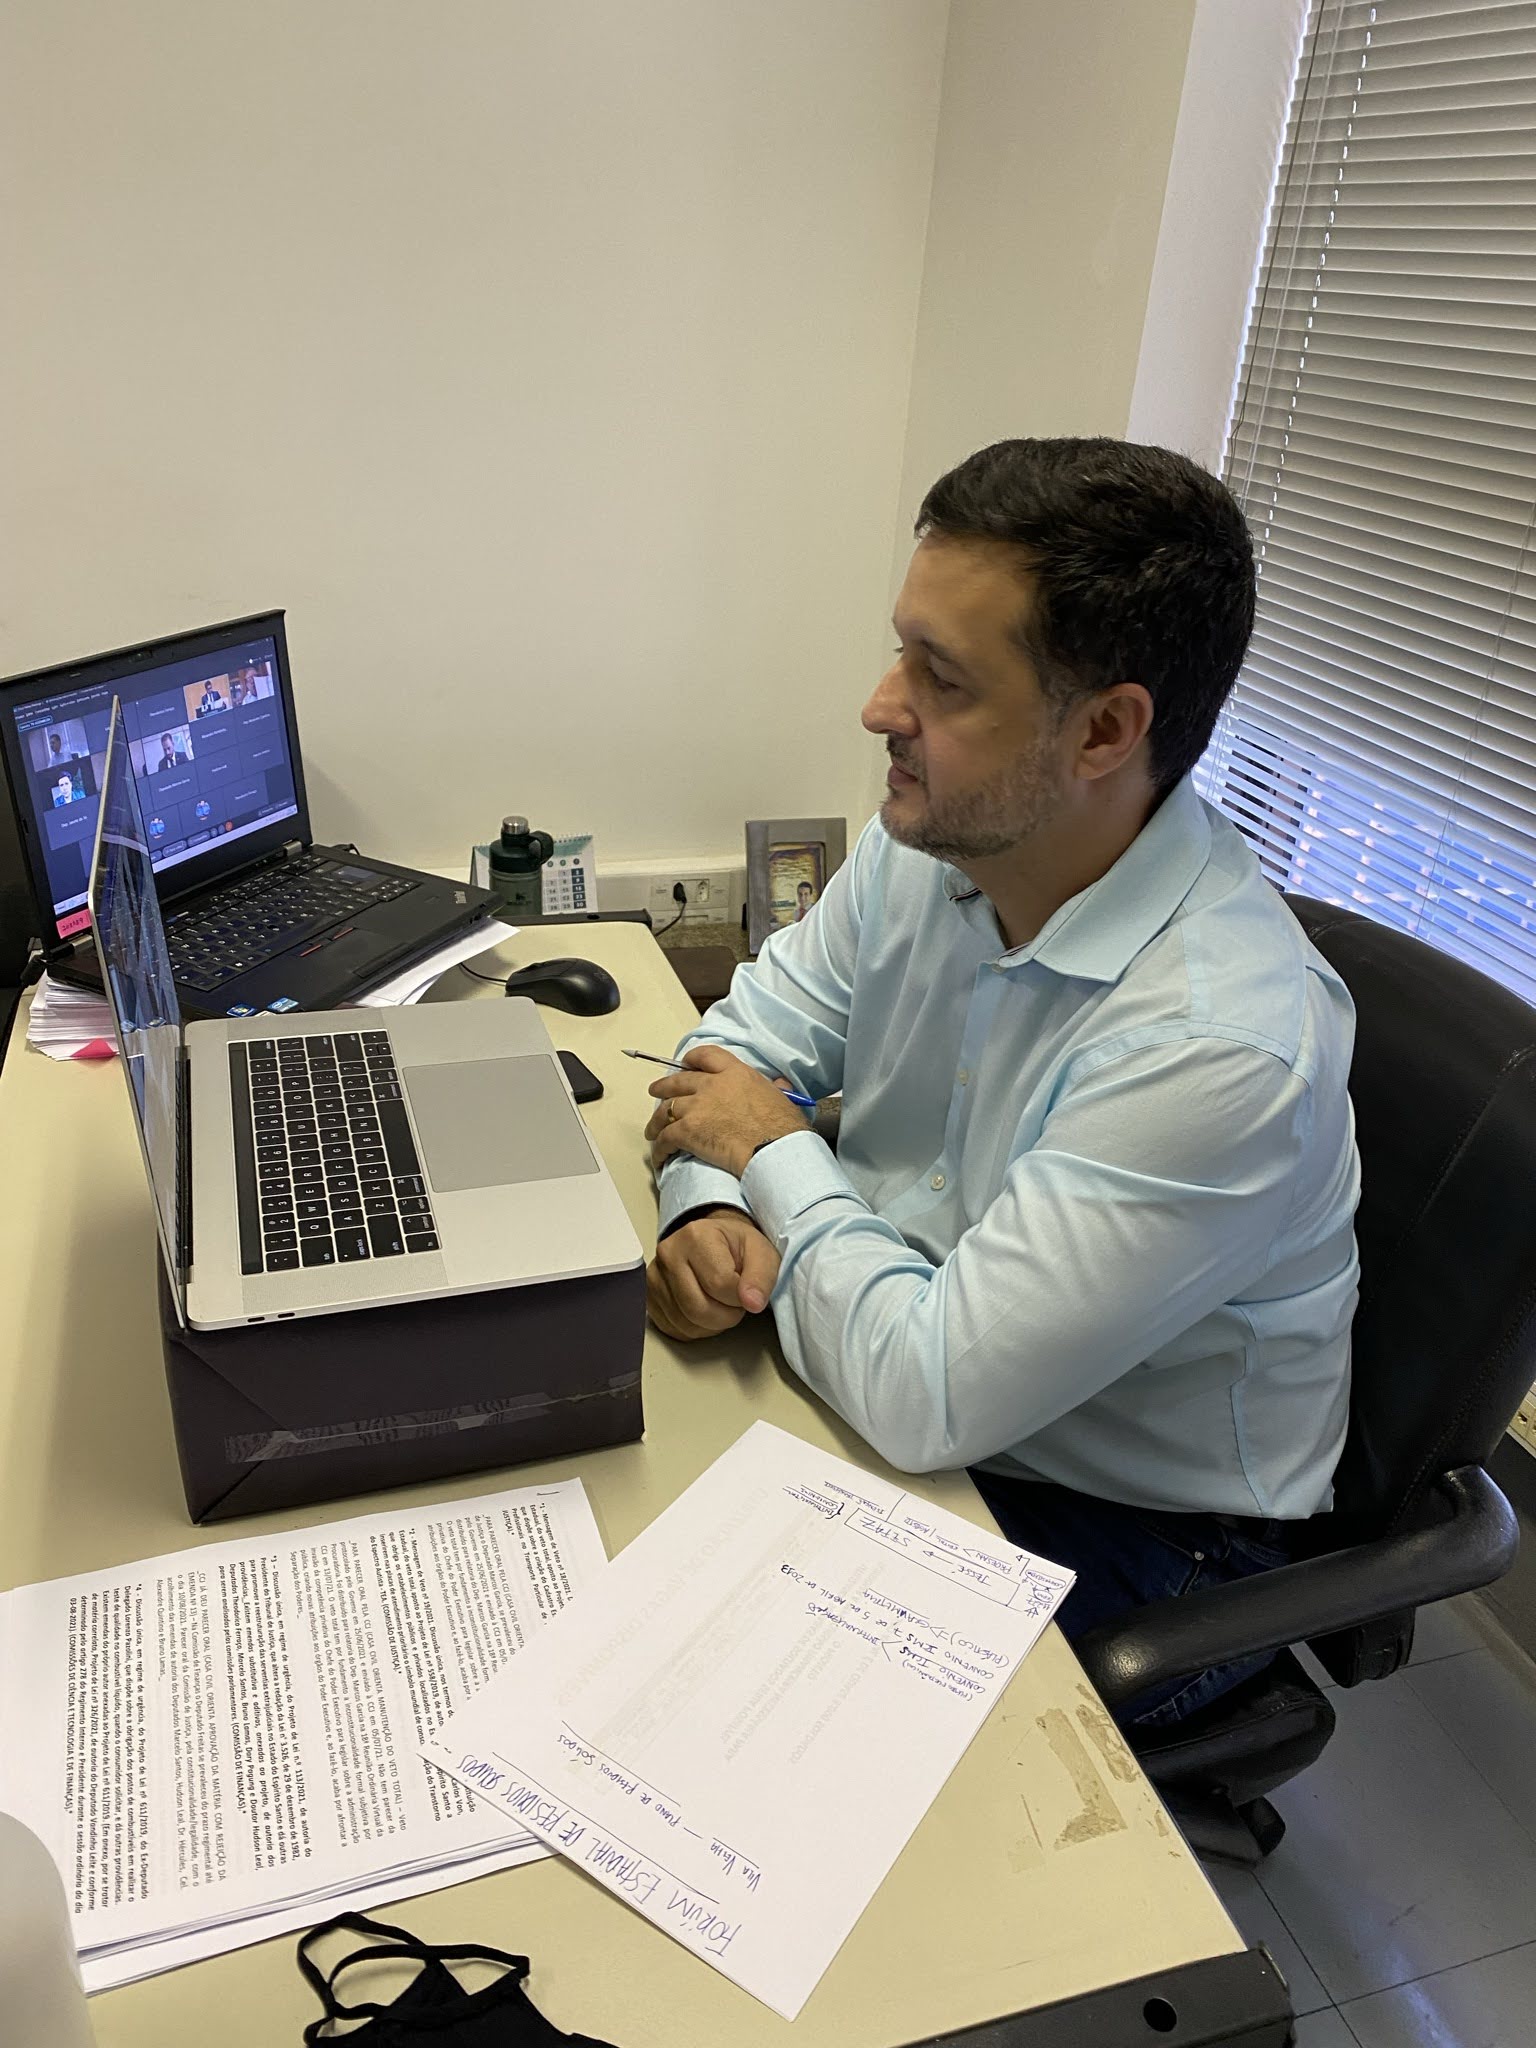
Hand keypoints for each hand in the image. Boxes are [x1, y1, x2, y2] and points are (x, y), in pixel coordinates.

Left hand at [645, 1046, 808, 1177]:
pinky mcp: (688, 1131)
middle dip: (663, 1087)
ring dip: (656, 1121)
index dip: (691, 1060)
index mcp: (735, 1072)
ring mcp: (697, 1107)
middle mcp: (712, 1085)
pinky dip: (660, 1148)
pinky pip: (665, 1138)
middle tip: (655, 1091)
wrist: (774, 1150)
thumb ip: (775, 1086)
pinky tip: (660, 1157)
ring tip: (652, 1130)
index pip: (706, 1055)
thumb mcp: (783, 1096)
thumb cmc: (784, 1128)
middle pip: (678, 1082)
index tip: (683, 1065)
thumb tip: (780, 1084)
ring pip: (666, 1109)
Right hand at [646, 1208, 781, 1340]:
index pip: (720, 1284)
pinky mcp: (650, 1298)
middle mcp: (669, 1254)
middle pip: (698, 1309)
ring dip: (713, 1324)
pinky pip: (675, 1330)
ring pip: (686, 1323)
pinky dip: (696, 1329)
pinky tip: (706, 1309)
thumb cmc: (735, 1246)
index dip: (741, 1298)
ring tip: (721, 1302)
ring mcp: (655, 1277)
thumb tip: (752, 1302)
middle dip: (727, 1315)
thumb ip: (761, 1277)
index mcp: (695, 1236)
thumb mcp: (762, 1253)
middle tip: (735, 1301)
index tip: (747, 1289)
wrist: (714, 1241)